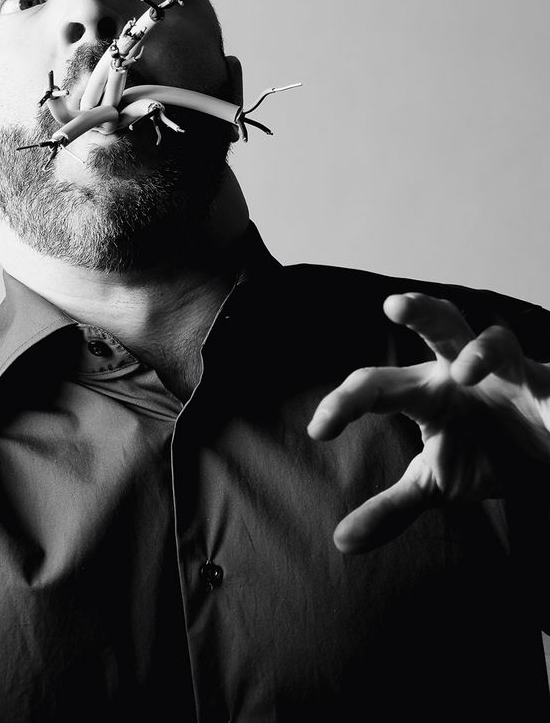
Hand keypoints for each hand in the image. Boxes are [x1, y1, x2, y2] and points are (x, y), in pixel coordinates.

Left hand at [307, 292, 549, 553]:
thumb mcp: (435, 483)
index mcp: (426, 390)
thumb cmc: (482, 452)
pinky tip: (547, 412)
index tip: (318, 429)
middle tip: (393, 304)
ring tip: (465, 373)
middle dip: (420, 312)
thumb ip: (390, 507)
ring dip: (482, 351)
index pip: (378, 387)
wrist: (542, 456)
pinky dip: (548, 397)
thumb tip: (341, 542)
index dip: (346, 403)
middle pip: (439, 329)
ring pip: (495, 341)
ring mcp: (508, 375)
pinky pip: (549, 384)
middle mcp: (461, 372)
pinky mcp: (548, 388)